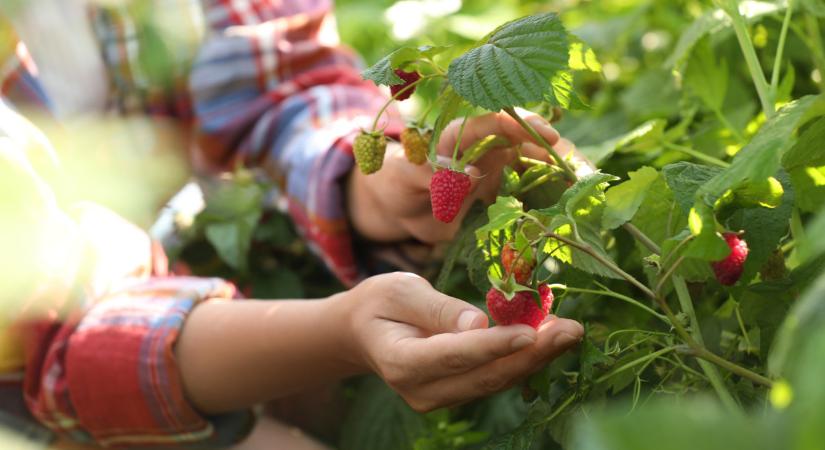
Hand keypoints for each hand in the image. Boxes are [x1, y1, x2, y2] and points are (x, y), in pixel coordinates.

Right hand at [338, 272, 583, 411]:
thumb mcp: (399, 290)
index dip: (494, 345)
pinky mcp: (456, 394)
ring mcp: (439, 398)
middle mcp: (421, 390)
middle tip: (571, 329)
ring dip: (535, 358)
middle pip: (485, 376)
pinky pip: (493, 379)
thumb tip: (479, 323)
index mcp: (401, 362)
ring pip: (495, 381)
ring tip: (569, 331)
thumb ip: (437, 308)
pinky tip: (548, 339)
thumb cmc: (379, 303)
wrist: (363, 333)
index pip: (454, 355)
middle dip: (532, 353)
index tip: (531, 332)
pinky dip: (522, 359)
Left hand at [347, 110, 578, 244]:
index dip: (527, 125)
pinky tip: (571, 214)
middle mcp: (486, 146)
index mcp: (464, 133)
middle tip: (588, 175)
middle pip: (531, 142)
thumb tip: (467, 173)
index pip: (500, 120)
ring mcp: (497, 169)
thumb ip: (428, 172)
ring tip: (590, 194)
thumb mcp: (403, 175)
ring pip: (538, 166)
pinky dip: (550, 201)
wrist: (396, 206)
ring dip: (563, 177)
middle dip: (561, 154)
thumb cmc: (395, 182)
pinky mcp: (500, 193)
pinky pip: (530, 193)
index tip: (552, 138)